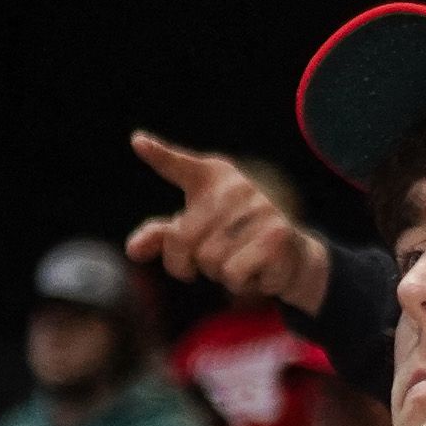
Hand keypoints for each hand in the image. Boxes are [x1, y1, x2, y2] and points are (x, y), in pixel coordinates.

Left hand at [127, 132, 332, 314]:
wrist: (292, 259)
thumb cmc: (236, 243)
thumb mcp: (197, 238)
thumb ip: (162, 239)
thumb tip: (133, 250)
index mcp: (215, 180)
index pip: (181, 167)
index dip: (159, 155)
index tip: (138, 142)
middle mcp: (237, 188)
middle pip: (182, 238)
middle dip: (187, 263)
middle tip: (212, 260)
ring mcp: (260, 210)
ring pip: (208, 260)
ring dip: (219, 274)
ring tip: (241, 261)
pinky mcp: (276, 236)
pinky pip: (232, 273)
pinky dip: (239, 283)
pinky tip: (257, 271)